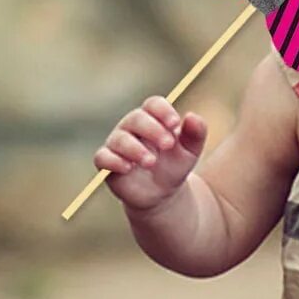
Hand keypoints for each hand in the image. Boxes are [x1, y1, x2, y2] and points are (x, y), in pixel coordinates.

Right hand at [93, 96, 207, 212]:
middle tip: (168, 145)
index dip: (162, 111)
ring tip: (151, 162)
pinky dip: (113, 160)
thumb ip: (195, 133)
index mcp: (152, 119)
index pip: (152, 105)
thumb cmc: (174, 167)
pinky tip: (128, 167)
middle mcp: (131, 128)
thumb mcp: (190, 151)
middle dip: (152, 129)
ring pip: (120, 139)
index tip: (175, 124)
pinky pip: (102, 157)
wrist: (162, 194)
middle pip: (136, 118)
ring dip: (135, 149)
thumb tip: (193, 116)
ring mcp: (117, 145)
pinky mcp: (107, 163)